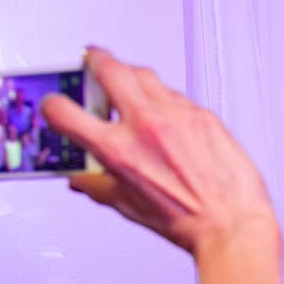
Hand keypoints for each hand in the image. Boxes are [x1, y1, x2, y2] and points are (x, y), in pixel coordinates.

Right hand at [40, 48, 276, 258]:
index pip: (66, 112)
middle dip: (96, 61)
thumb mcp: (128, 206)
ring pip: (145, 75)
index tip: (56, 105)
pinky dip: (164, 100)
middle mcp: (146, 125)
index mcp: (119, 150)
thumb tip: (82, 178)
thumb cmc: (186, 220)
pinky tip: (166, 115)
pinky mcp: (202, 114)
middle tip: (92, 61)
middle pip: (110, 69)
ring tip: (128, 85)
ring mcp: (176, 115)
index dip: (53, 105)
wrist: (230, 222)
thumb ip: (99, 186)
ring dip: (131, 76)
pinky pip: (176, 95)